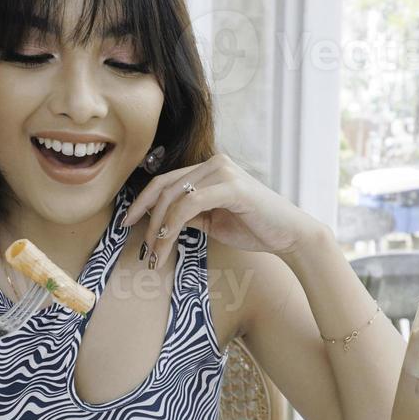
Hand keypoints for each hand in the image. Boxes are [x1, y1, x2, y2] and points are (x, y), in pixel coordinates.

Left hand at [121, 156, 321, 263]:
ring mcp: (223, 172)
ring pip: (173, 197)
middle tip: (137, 245)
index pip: (166, 180)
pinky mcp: (231, 187)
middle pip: (164, 186)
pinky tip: (166, 244)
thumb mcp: (214, 220)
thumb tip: (160, 223)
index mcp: (210, 169)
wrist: (290, 235)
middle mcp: (215, 163)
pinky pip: (189, 204)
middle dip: (145, 217)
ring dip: (158, 229)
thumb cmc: (255, 228)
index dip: (142, 201)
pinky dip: (172, 226)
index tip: (128, 223)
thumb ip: (190, 215)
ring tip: (154, 255)